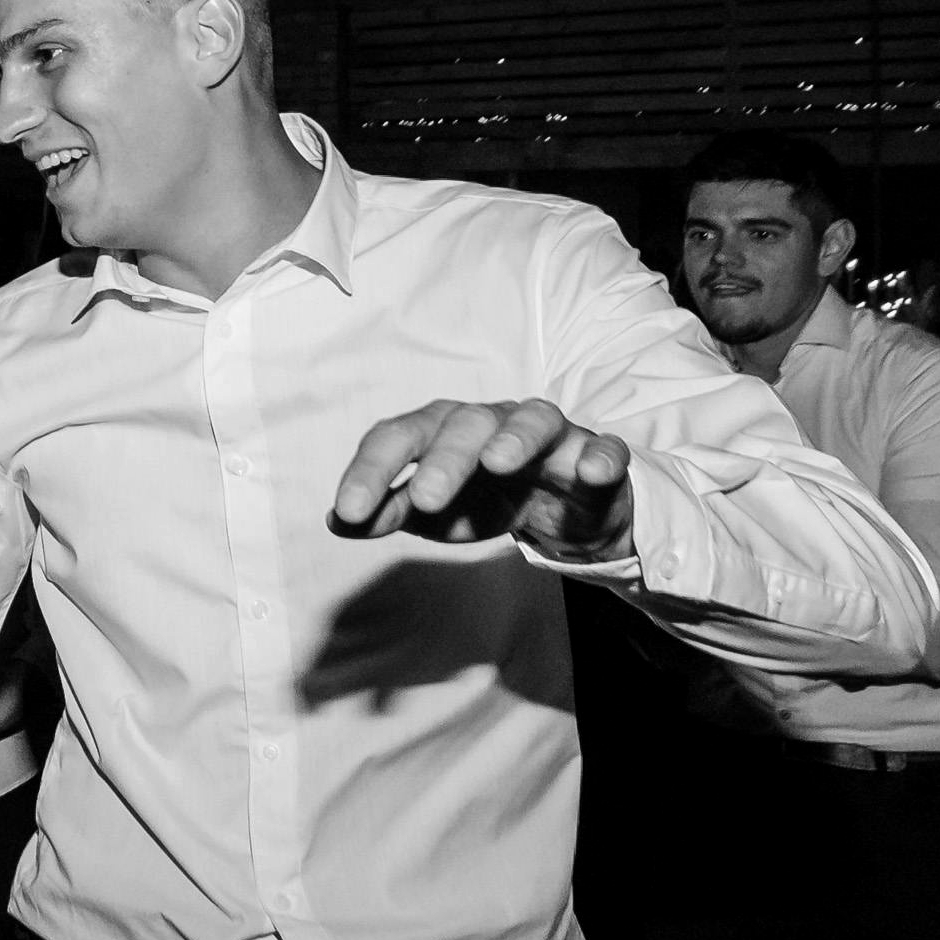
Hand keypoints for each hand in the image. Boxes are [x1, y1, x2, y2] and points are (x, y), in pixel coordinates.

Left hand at [331, 398, 632, 560]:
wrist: (565, 511)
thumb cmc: (488, 499)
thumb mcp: (434, 513)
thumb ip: (388, 512)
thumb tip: (336, 519)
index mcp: (444, 432)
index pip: (401, 436)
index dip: (371, 470)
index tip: (348, 511)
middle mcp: (494, 422)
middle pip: (466, 424)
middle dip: (445, 458)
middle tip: (425, 498)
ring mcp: (550, 436)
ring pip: (534, 420)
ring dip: (516, 438)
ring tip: (498, 463)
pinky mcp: (596, 456)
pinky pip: (603, 449)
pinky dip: (600, 456)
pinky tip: (592, 470)